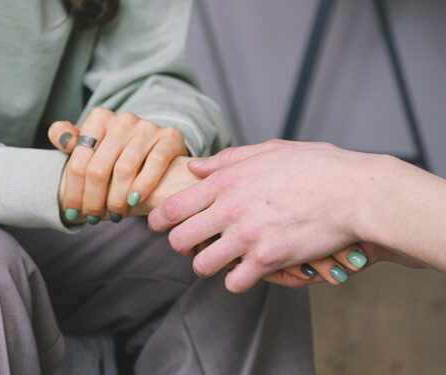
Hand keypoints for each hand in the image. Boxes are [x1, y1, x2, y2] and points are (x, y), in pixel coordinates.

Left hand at [49, 108, 186, 222]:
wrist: (156, 148)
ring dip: (116, 200)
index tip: (71, 213)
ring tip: (115, 215)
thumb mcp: (90, 143)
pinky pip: (155, 164)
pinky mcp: (169, 137)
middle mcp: (123, 119)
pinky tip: (135, 202)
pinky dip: (143, 186)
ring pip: (124, 170)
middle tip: (93, 219)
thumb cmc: (116, 152)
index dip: (73, 192)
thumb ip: (67, 137)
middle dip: (93, 200)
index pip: (79, 162)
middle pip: (98, 169)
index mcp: (99, 118)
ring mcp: (147, 127)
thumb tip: (63, 140)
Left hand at [148, 140, 413, 292]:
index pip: (172, 207)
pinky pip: (234, 282)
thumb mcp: (269, 150)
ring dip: (208, 264)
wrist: (355, 192)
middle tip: (193, 244)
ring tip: (221, 258)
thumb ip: (228, 160)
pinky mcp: (268, 259)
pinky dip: (237, 279)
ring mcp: (247, 236)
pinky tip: (246, 269)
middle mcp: (230, 209)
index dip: (158, 220)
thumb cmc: (316, 167)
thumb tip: (195, 167)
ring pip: (202, 265)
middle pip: (179, 240)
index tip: (158, 226)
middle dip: (181, 245)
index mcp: (226, 181)